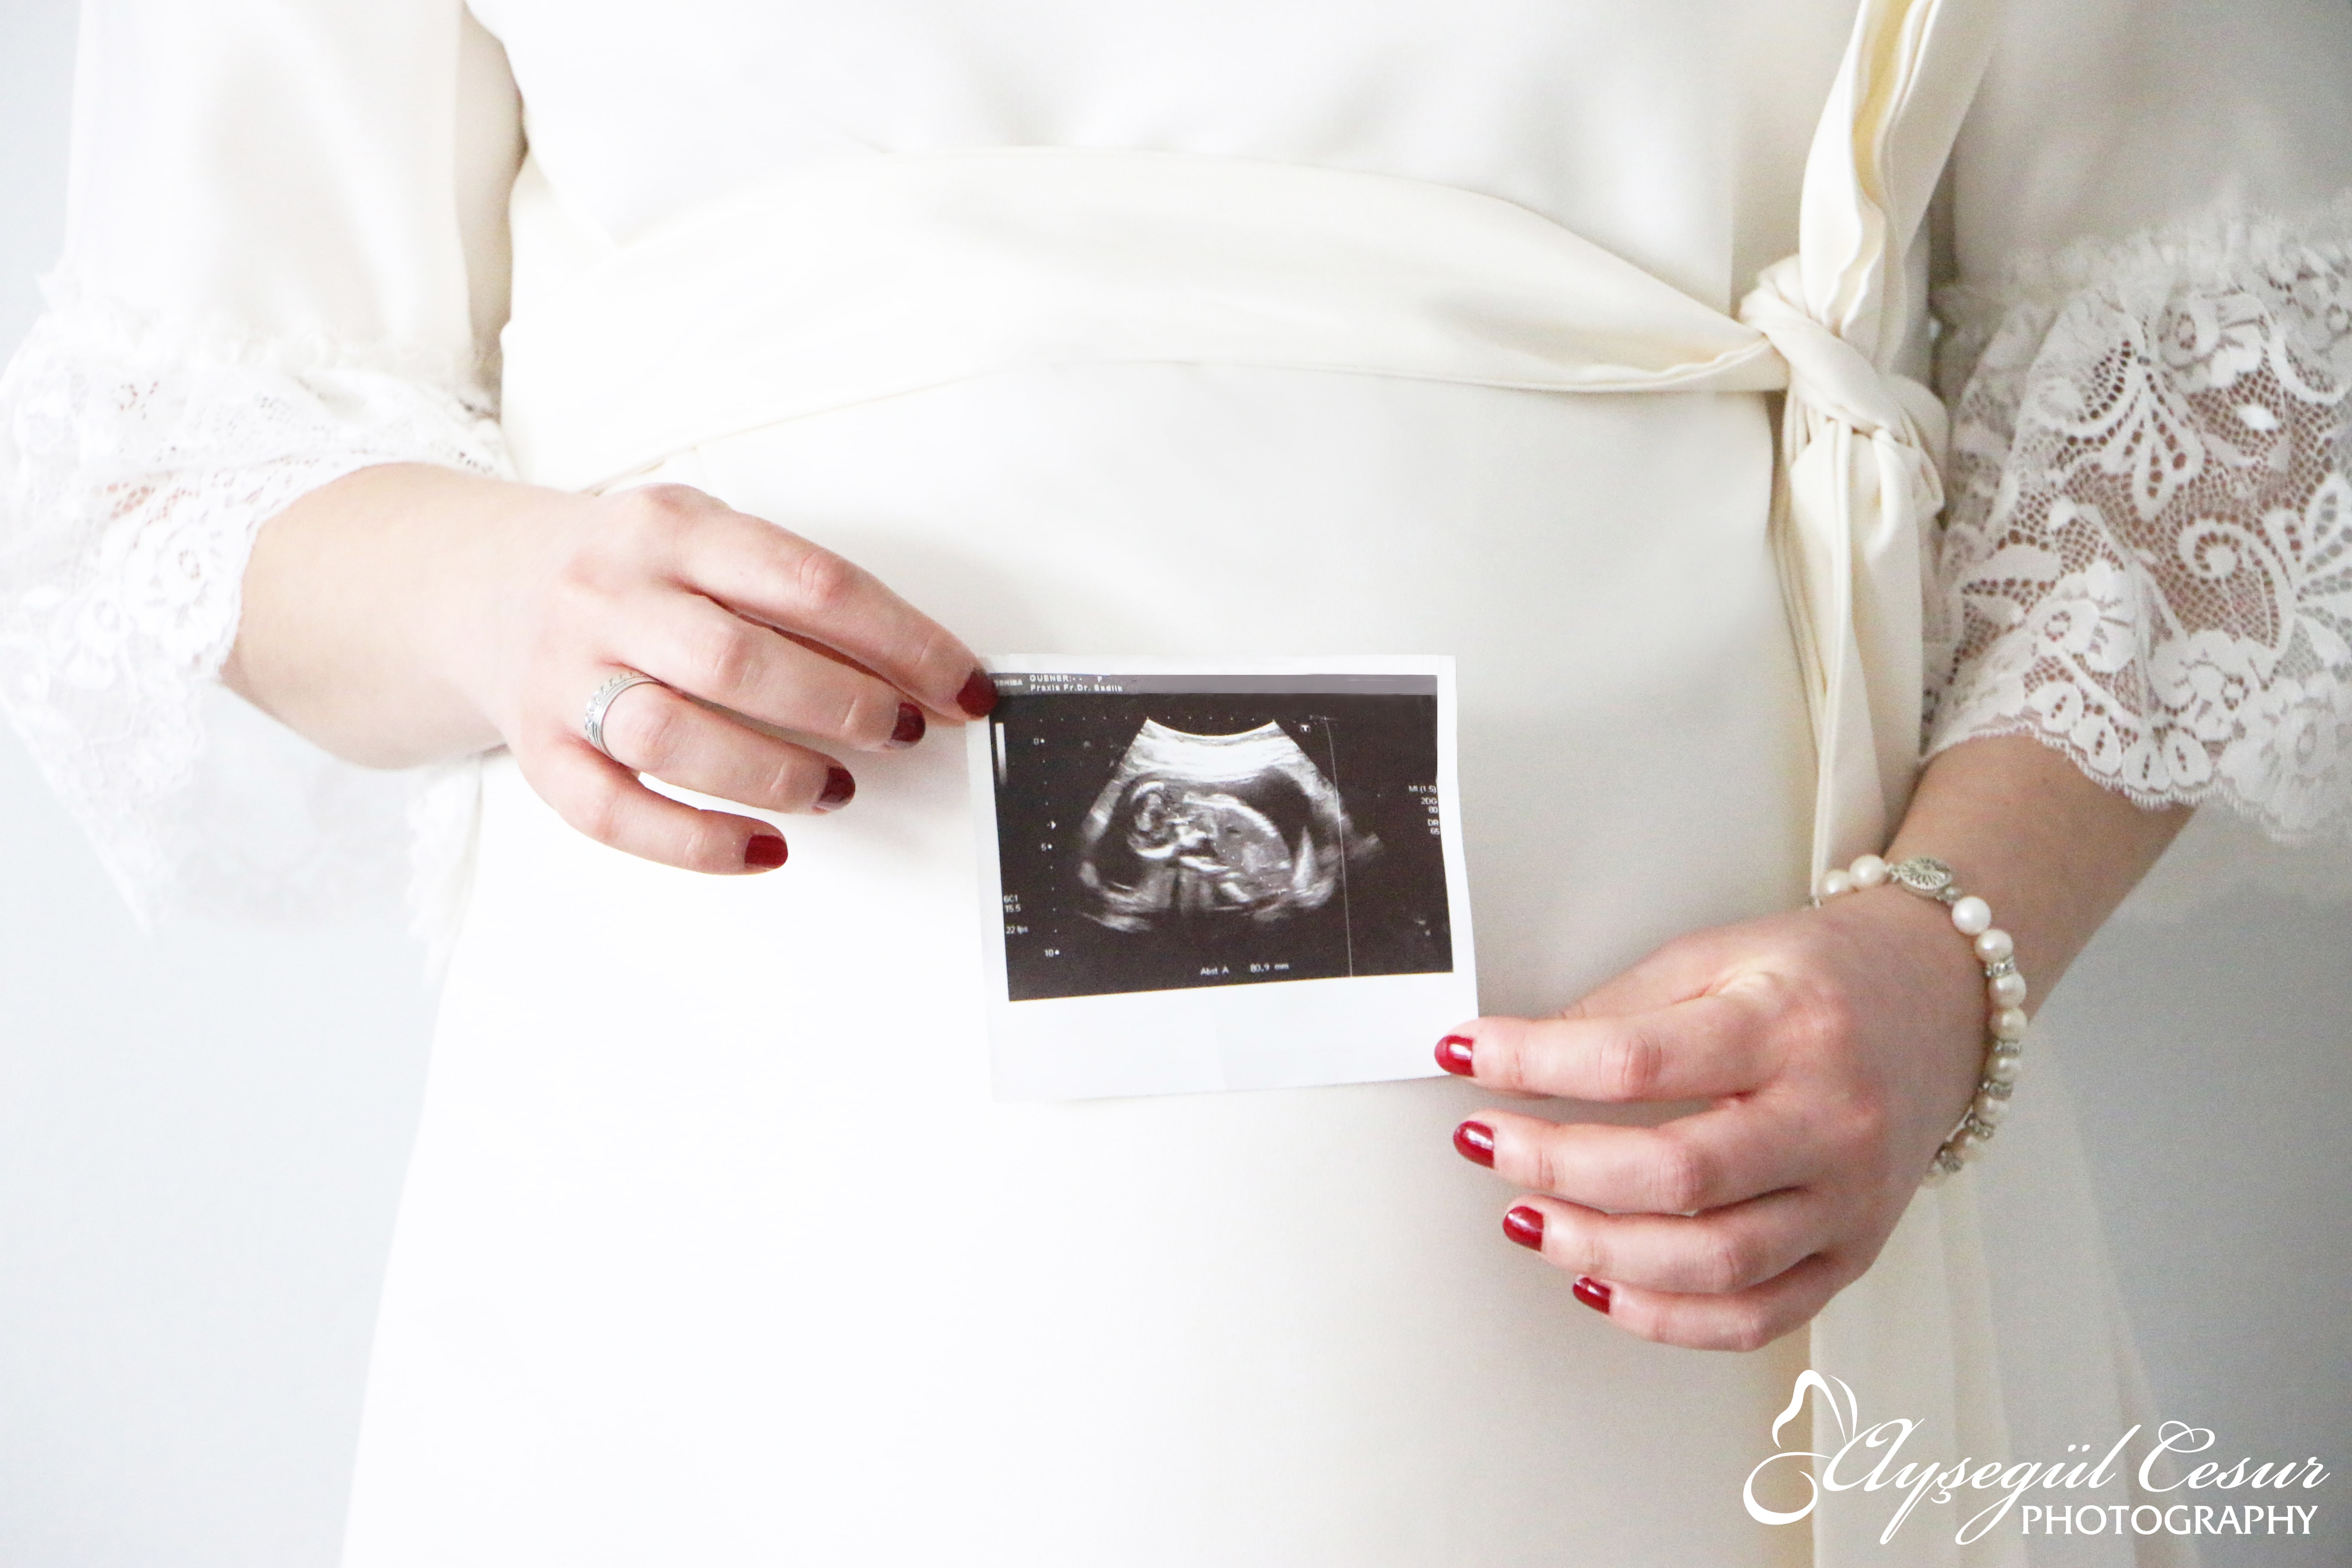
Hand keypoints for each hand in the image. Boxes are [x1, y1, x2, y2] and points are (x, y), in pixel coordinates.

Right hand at [475, 481, 993, 871]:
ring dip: (773, 773)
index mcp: (672, 528)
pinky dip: (696, 842)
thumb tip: (919, 671)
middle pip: (737, 660)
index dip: (902, 642)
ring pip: (672, 735)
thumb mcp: (706, 539)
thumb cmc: (629, 572)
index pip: (810, 583)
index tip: (961, 687)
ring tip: (834, 787)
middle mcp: (610, 594)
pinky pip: (614, 812)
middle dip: (840, 707)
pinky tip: (764, 849)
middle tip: (899, 732)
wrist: (481, 584)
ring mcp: (565, 673)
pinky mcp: (539, 749)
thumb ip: (794, 592)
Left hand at [1439, 888, 1985, 1350]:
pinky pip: (1756, 1316)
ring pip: (1713, 1262)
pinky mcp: (1855, 1253)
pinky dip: (1667, 1317)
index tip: (1467, 1054)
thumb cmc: (1820, 975)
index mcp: (1789, 1027)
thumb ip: (1623, 1010)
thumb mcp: (1718, 954)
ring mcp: (1849, 1199)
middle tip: (1485, 1145)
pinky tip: (1599, 1283)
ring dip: (1598, 1249)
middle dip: (1556, 1165)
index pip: (1638, 1059)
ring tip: (1527, 1218)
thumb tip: (1520, 1059)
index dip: (1534, 1061)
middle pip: (1675, 1174)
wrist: (1941, 1000)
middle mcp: (1830, 1119)